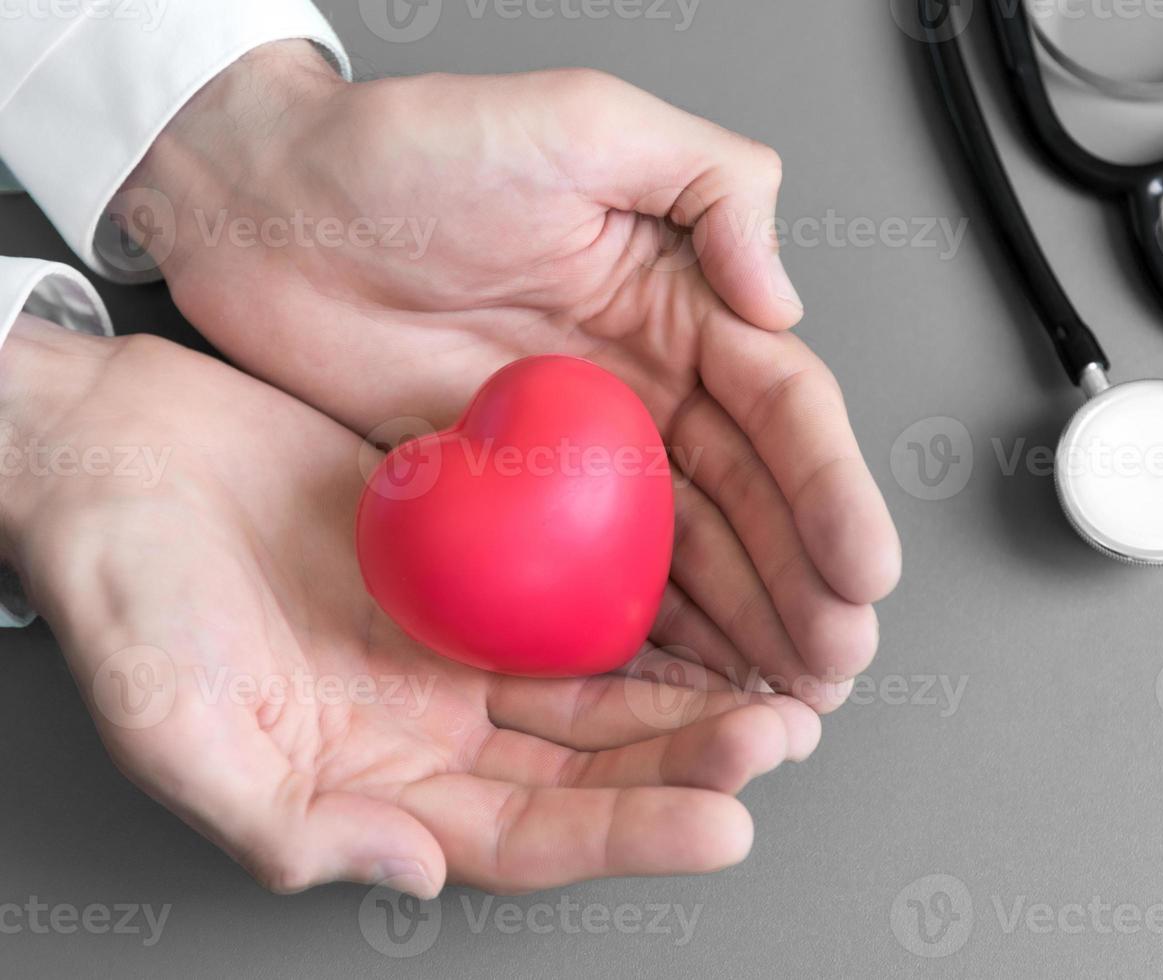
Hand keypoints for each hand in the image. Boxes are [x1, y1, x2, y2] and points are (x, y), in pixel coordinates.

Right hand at [0, 317, 819, 895]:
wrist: (110, 454)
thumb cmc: (119, 590)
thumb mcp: (176, 728)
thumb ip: (288, 823)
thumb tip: (410, 876)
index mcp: (373, 784)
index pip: (528, 832)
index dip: (628, 833)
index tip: (725, 821)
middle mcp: (429, 725)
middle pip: (587, 766)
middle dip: (690, 762)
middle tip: (782, 737)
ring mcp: (452, 646)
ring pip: (595, 688)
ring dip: (688, 694)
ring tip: (778, 687)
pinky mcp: (464, 565)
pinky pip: (569, 594)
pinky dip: (641, 602)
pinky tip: (709, 600)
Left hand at [125, 44, 901, 712]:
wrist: (272, 211)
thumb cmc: (411, 149)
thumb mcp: (584, 120)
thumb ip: (712, 184)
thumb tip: (783, 299)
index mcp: (682, 305)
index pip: (783, 411)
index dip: (831, 493)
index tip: (863, 570)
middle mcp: (648, 388)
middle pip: (753, 504)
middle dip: (803, 587)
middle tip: (832, 664)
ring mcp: (583, 455)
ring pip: (690, 555)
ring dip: (745, 630)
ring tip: (784, 699)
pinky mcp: (515, 501)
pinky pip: (594, 579)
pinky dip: (644, 638)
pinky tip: (682, 685)